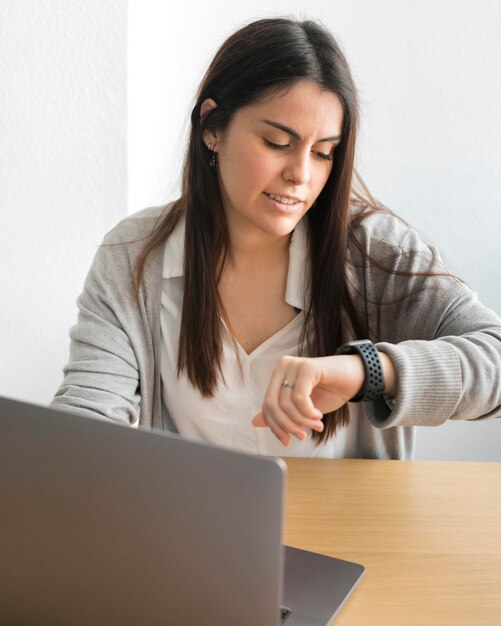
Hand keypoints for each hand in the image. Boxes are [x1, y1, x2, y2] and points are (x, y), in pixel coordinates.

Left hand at [251, 354, 365, 446]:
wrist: (356, 377)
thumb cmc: (330, 390)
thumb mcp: (302, 408)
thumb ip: (281, 413)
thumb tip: (255, 422)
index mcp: (279, 375)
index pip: (266, 405)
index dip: (275, 426)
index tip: (288, 441)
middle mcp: (283, 367)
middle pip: (272, 404)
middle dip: (286, 426)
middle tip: (302, 436)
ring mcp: (294, 365)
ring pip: (286, 404)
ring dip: (302, 421)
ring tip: (316, 425)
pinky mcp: (307, 367)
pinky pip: (299, 398)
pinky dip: (308, 412)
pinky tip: (318, 416)